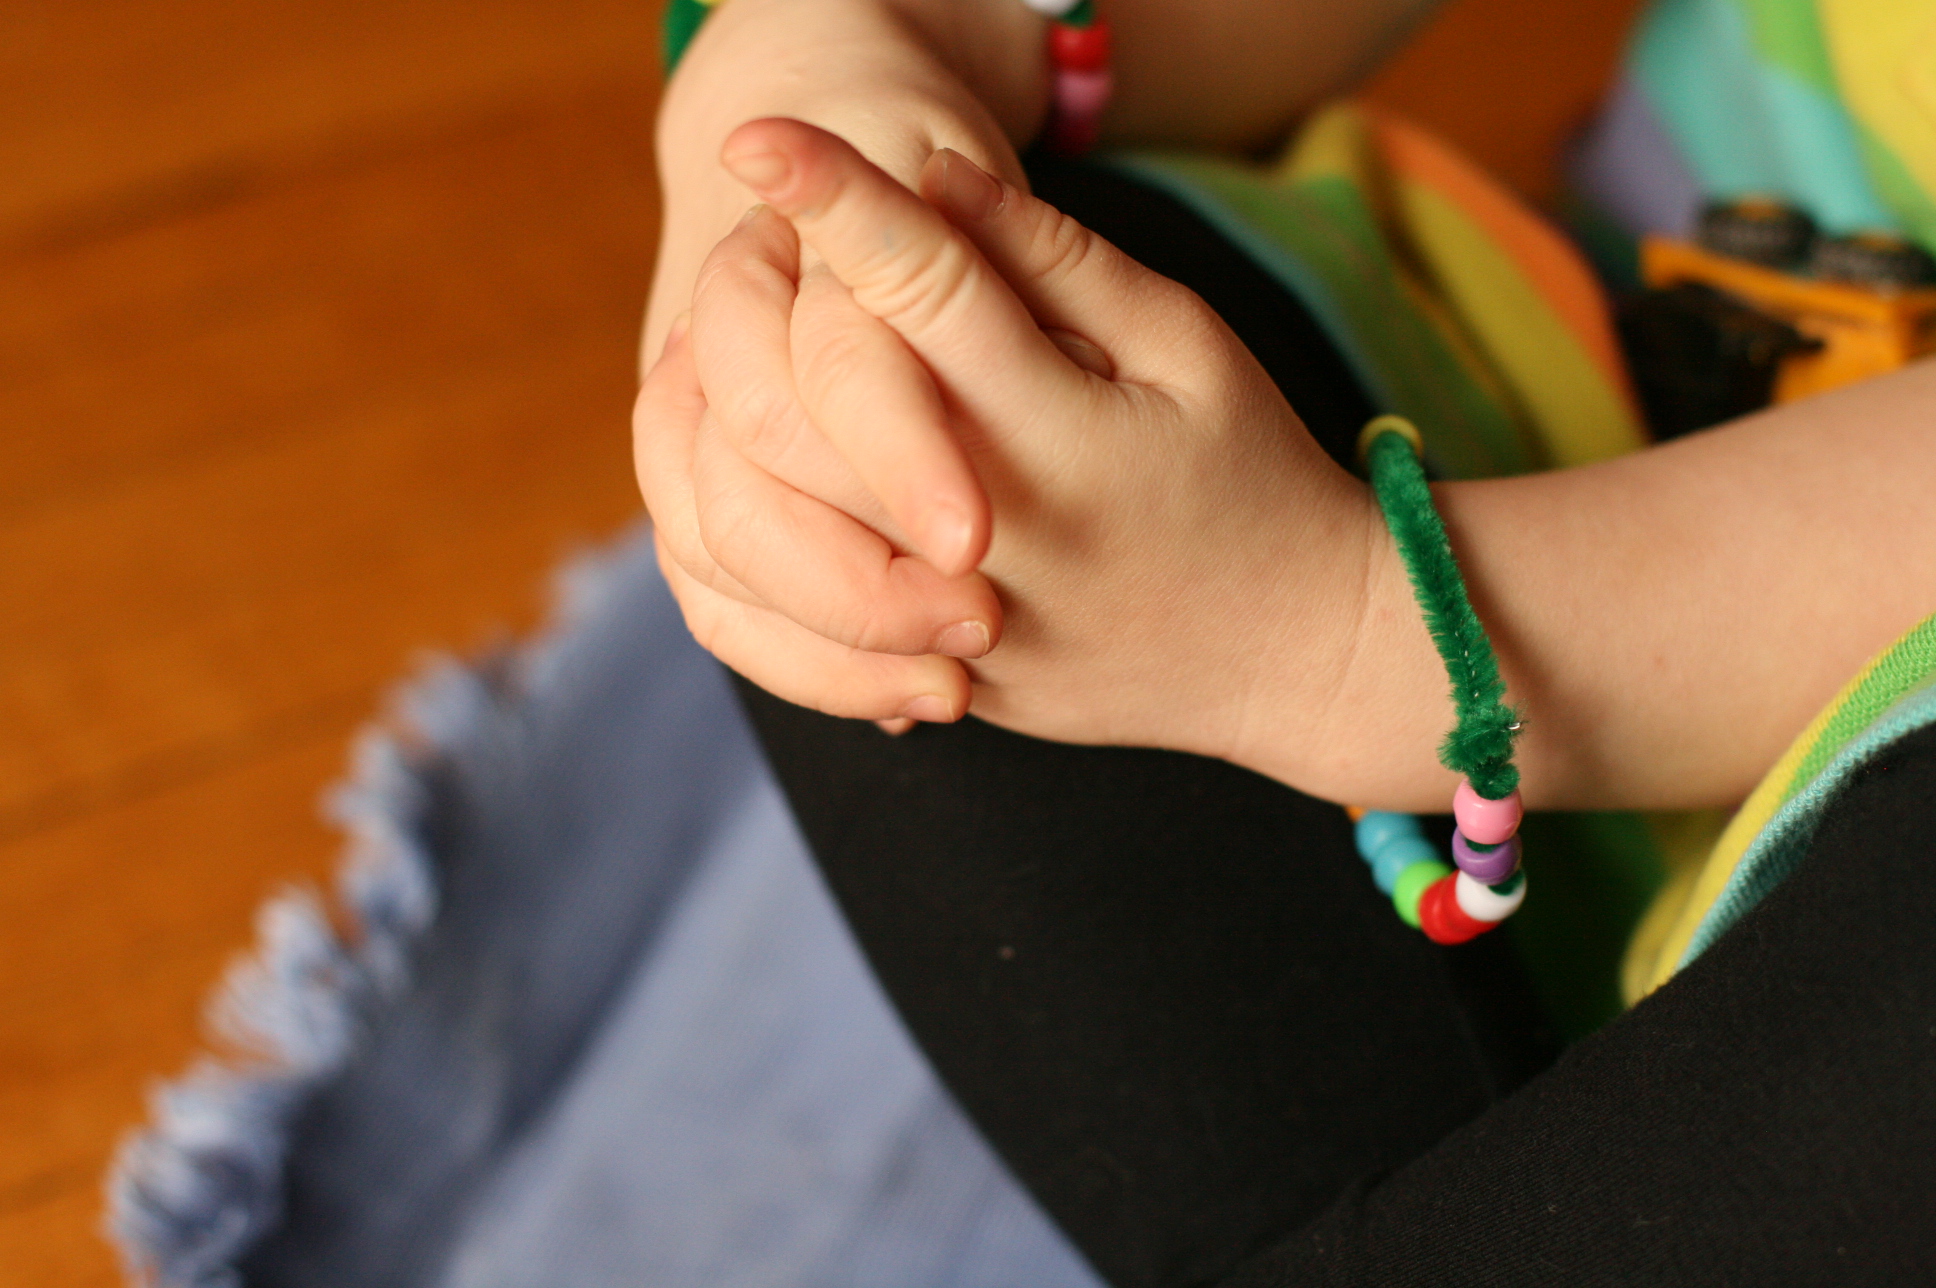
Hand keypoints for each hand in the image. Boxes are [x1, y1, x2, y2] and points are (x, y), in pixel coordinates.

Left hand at [651, 120, 1388, 786]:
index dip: (834, 204)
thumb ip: (1058, 263)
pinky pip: (790, 619)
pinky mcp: (935, 683)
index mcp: (1061, 436)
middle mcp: (987, 539)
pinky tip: (756, 452)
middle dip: (752, 304)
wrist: (1295, 654)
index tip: (760, 137)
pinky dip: (749, 521)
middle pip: (803, 408)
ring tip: (736, 339)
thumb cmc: (1248, 473)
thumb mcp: (1186, 345)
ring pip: (765, 520)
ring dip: (726, 410)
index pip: (919, 297)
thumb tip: (932, 180)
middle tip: (754, 238)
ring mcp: (949, 628)